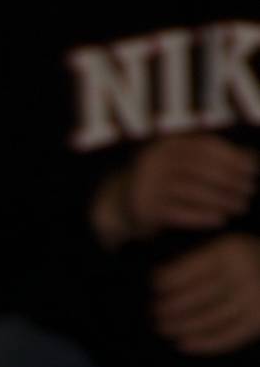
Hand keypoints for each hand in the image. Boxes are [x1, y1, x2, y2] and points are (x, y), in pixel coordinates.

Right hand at [93, 133, 258, 247]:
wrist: (119, 204)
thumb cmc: (164, 181)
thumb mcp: (183, 163)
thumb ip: (214, 158)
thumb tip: (252, 158)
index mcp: (166, 146)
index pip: (205, 147)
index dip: (232, 157)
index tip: (253, 169)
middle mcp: (154, 163)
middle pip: (200, 169)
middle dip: (230, 180)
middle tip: (250, 190)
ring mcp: (147, 187)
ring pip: (192, 191)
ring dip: (221, 199)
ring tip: (240, 206)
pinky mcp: (144, 210)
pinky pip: (179, 213)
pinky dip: (202, 216)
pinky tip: (220, 220)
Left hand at [151, 233, 259, 356]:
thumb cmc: (246, 259)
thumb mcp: (226, 248)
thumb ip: (196, 260)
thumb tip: (157, 277)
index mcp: (232, 250)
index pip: (192, 268)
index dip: (169, 280)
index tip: (153, 287)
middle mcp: (246, 272)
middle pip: (199, 295)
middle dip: (171, 307)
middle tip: (153, 313)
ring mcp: (256, 298)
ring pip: (210, 318)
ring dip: (182, 326)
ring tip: (163, 329)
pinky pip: (228, 336)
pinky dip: (203, 343)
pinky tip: (182, 345)